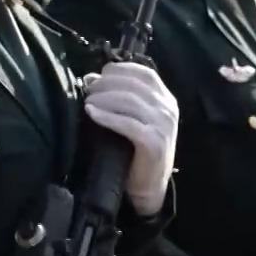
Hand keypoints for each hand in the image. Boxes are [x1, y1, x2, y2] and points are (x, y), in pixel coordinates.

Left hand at [81, 61, 178, 216]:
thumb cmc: (135, 149)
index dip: (119, 70)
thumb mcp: (131, 117)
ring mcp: (164, 126)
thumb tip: (90, 78)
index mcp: (165, 98)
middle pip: (133, 85)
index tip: (98, 75)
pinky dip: (107, 116)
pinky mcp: (154, 143)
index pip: (144, 73)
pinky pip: (127, 124)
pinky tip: (91, 114)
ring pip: (130, 101)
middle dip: (106, 84)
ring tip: (86, 102)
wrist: (149, 185)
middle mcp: (168, 109)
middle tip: (87, 90)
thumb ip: (117, 96)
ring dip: (103, 98)